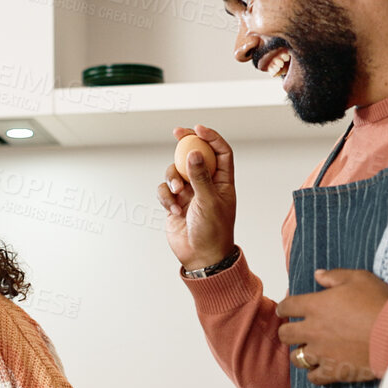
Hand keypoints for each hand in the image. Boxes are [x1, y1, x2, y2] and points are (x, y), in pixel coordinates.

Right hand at [158, 125, 237, 270]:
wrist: (200, 258)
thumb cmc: (213, 232)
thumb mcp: (209, 202)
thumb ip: (200, 176)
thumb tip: (193, 152)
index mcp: (223, 182)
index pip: (220, 152)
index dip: (211, 138)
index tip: (198, 129)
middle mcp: (206, 184)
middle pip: (196, 155)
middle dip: (185, 143)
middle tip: (177, 132)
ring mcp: (190, 193)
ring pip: (176, 171)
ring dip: (172, 179)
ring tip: (177, 194)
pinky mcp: (175, 203)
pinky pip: (165, 189)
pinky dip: (165, 196)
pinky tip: (173, 210)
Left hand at [276, 269, 387, 384]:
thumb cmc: (379, 303)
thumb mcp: (359, 279)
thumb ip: (335, 276)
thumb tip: (318, 275)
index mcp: (315, 305)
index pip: (287, 306)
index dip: (285, 307)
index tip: (286, 309)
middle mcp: (313, 330)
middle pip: (285, 334)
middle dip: (288, 331)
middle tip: (296, 331)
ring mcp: (321, 353)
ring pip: (296, 358)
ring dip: (301, 353)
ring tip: (310, 351)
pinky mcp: (333, 371)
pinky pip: (313, 378)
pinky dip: (315, 374)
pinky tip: (321, 369)